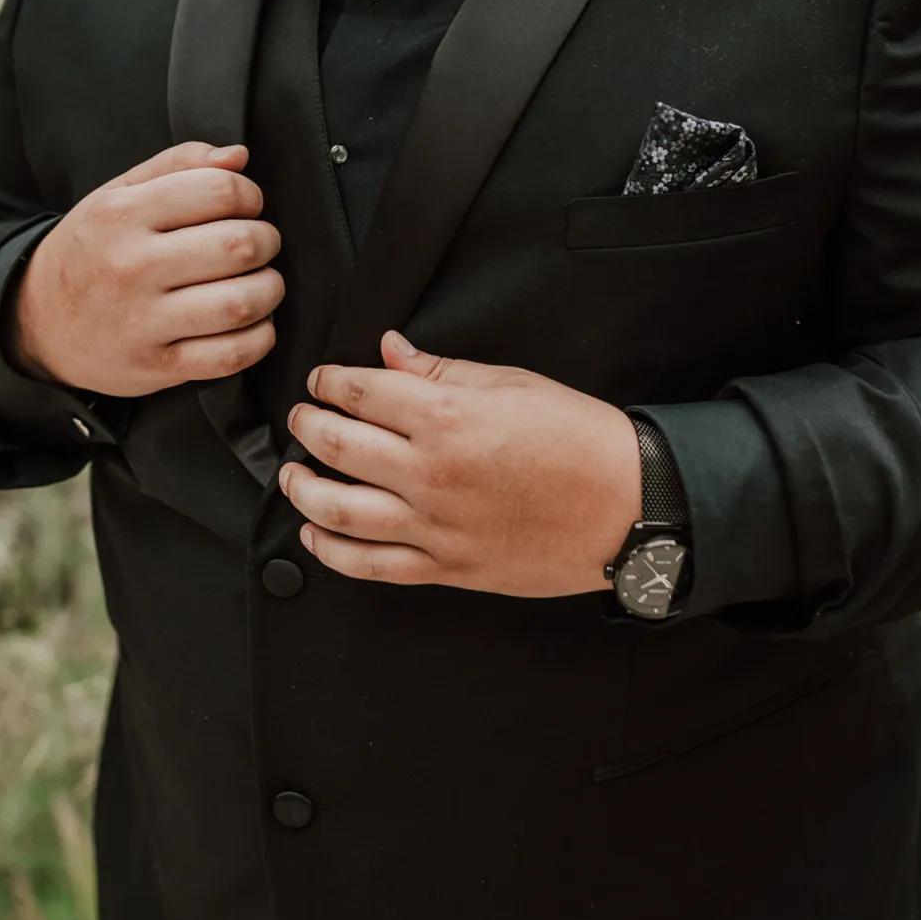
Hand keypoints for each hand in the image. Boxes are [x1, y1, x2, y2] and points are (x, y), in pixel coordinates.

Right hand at [11, 141, 282, 395]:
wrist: (36, 321)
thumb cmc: (91, 250)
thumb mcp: (118, 193)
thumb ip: (178, 164)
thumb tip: (238, 156)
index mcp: (123, 215)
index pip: (219, 191)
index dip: (249, 195)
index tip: (246, 205)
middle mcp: (132, 267)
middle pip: (239, 245)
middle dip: (266, 240)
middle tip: (259, 243)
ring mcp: (144, 322)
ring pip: (242, 302)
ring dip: (270, 288)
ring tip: (261, 281)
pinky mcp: (158, 366)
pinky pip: (232, 354)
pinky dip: (260, 336)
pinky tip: (253, 321)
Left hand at [280, 332, 642, 597]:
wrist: (627, 507)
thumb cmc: (578, 439)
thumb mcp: (512, 383)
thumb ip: (441, 370)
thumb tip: (390, 351)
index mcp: (447, 417)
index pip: (361, 392)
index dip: (330, 382)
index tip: (322, 380)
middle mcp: (430, 473)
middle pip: (337, 445)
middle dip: (308, 426)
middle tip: (301, 417)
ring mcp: (434, 526)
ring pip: (338, 510)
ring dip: (303, 489)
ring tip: (293, 474)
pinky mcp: (445, 568)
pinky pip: (369, 565)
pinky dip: (331, 549)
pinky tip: (315, 533)